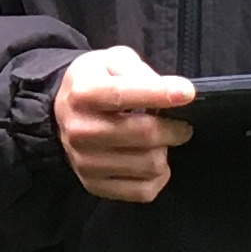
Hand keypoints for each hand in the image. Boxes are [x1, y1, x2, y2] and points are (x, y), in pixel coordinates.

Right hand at [53, 46, 196, 204]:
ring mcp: (85, 162)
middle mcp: (80, 130)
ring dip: (165, 152)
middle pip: (144, 134)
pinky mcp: (94, 185)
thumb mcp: (112, 61)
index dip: (160, 94)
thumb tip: (170, 91)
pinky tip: (152, 161)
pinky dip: (158, 177)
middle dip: (174, 128)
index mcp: (83, 93)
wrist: (63, 114)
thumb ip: (139, 70)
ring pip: (149, 165)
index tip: (187, 93)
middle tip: (180, 125)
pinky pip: (143, 191)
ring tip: (161, 142)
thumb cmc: (95, 83)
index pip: (124, 95)